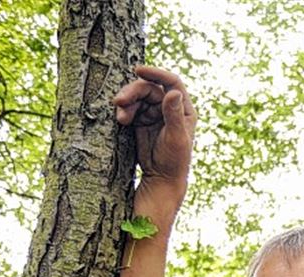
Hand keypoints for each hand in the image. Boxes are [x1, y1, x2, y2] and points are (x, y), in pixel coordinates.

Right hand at [114, 65, 196, 203]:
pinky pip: (131, 109)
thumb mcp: (176, 137)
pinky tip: (121, 120)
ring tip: (121, 117)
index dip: (156, 73)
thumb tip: (173, 92)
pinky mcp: (142, 121)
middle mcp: (169, 108)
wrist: (161, 178)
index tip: (138, 70)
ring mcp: (155, 113)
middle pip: (149, 88)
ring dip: (126, 103)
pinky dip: (124, 112)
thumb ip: (173, 115)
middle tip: (119, 101)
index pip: (171, 83)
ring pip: (137, 98)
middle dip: (133, 92)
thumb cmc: (175, 161)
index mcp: (184, 109)